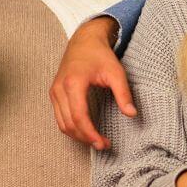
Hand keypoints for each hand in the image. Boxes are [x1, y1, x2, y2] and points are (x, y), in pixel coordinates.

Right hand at [49, 17, 135, 150]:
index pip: (79, 116)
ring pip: (61, 123)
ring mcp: (54, 91)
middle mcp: (59, 88)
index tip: (103, 143)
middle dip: (85, 138)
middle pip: (68, 123)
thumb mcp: (116, 72)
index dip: (90, 133)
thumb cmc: (100, 55)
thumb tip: (132, 114)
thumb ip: (123, 93)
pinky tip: (85, 131)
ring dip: (77, 136)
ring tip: (95, 141)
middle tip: (103, 145)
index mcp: (73, 83)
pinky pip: (59, 117)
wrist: (84, 41)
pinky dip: (71, 127)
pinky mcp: (54, 93)